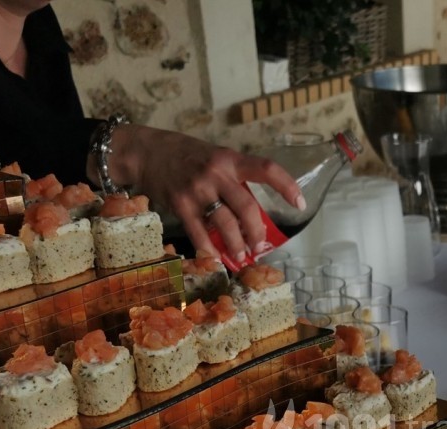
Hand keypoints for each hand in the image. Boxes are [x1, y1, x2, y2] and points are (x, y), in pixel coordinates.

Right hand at [101, 125, 302, 259]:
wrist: (146, 151)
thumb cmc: (186, 155)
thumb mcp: (215, 156)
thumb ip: (234, 177)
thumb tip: (252, 212)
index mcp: (230, 159)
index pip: (266, 169)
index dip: (286, 186)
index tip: (299, 204)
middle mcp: (216, 173)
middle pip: (247, 207)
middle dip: (257, 232)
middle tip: (259, 246)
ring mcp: (198, 189)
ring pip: (225, 224)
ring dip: (236, 245)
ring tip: (240, 256)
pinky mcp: (180, 204)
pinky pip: (199, 233)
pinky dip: (209, 250)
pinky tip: (216, 260)